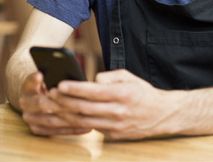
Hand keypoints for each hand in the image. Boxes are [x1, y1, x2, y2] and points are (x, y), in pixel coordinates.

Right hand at [19, 71, 92, 135]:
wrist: (38, 98)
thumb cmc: (51, 84)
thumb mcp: (50, 76)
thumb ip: (54, 74)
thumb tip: (64, 73)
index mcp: (26, 88)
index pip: (29, 83)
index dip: (34, 80)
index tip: (40, 75)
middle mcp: (25, 103)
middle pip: (40, 104)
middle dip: (60, 103)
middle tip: (77, 103)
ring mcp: (29, 117)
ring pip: (49, 120)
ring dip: (69, 119)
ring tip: (87, 116)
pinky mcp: (36, 128)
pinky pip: (54, 131)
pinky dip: (71, 130)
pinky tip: (86, 127)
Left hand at [49, 69, 171, 139]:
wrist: (162, 115)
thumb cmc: (142, 92)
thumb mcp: (128, 77)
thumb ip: (107, 77)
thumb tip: (90, 81)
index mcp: (122, 94)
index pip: (93, 92)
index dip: (75, 89)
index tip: (60, 84)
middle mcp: (119, 112)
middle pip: (85, 108)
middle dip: (64, 102)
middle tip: (50, 95)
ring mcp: (116, 126)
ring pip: (84, 121)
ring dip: (66, 114)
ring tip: (53, 106)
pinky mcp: (114, 135)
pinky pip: (91, 128)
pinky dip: (77, 122)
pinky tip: (66, 116)